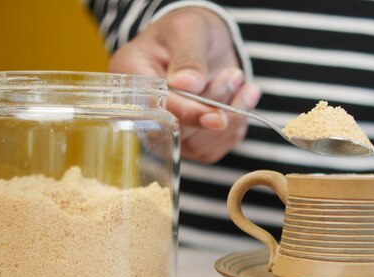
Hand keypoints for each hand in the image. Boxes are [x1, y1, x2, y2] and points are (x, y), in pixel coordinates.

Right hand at [108, 7, 260, 162]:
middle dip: (216, 104)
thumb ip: (188, 56)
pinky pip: (214, 149)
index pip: (156, 108)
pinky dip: (236, 125)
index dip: (188, 113)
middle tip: (233, 75)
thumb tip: (187, 84)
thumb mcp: (189, 29)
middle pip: (181, 130)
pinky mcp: (188, 143)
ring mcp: (166, 131)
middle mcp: (143, 111)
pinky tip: (242, 98)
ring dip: (230, 115)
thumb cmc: (189, 31)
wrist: (204, 43)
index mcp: (130, 78)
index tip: (217, 118)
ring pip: (200, 144)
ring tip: (235, 78)